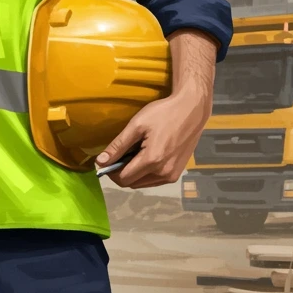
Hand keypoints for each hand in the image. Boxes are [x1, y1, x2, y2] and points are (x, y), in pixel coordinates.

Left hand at [94, 89, 210, 188]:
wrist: (192, 109)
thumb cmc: (163, 113)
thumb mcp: (137, 126)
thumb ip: (118, 146)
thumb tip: (100, 161)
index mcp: (152, 161)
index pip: (123, 179)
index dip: (111, 172)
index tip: (106, 160)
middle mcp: (163, 173)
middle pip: (132, 184)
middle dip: (121, 172)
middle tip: (120, 154)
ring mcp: (172, 175)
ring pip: (142, 184)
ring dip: (133, 174)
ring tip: (134, 153)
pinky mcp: (177, 174)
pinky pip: (154, 181)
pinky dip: (145, 173)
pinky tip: (146, 156)